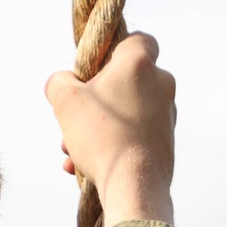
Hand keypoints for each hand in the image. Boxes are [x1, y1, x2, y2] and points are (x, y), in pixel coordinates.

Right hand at [45, 32, 174, 226]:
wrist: (134, 188)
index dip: (116, 49)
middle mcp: (162, 85)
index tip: (97, 68)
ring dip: (98, 130)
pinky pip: (133, 138)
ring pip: (126, 114)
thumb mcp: (65, 101)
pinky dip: (112, 147)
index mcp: (140, 63)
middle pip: (125, 82)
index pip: (138, 38)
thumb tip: (60, 82)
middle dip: (95, 102)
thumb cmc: (101, 137)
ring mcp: (167, 116)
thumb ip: (59, 81)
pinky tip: (87, 168)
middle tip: (73, 123)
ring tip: (73, 153)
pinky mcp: (167, 144)